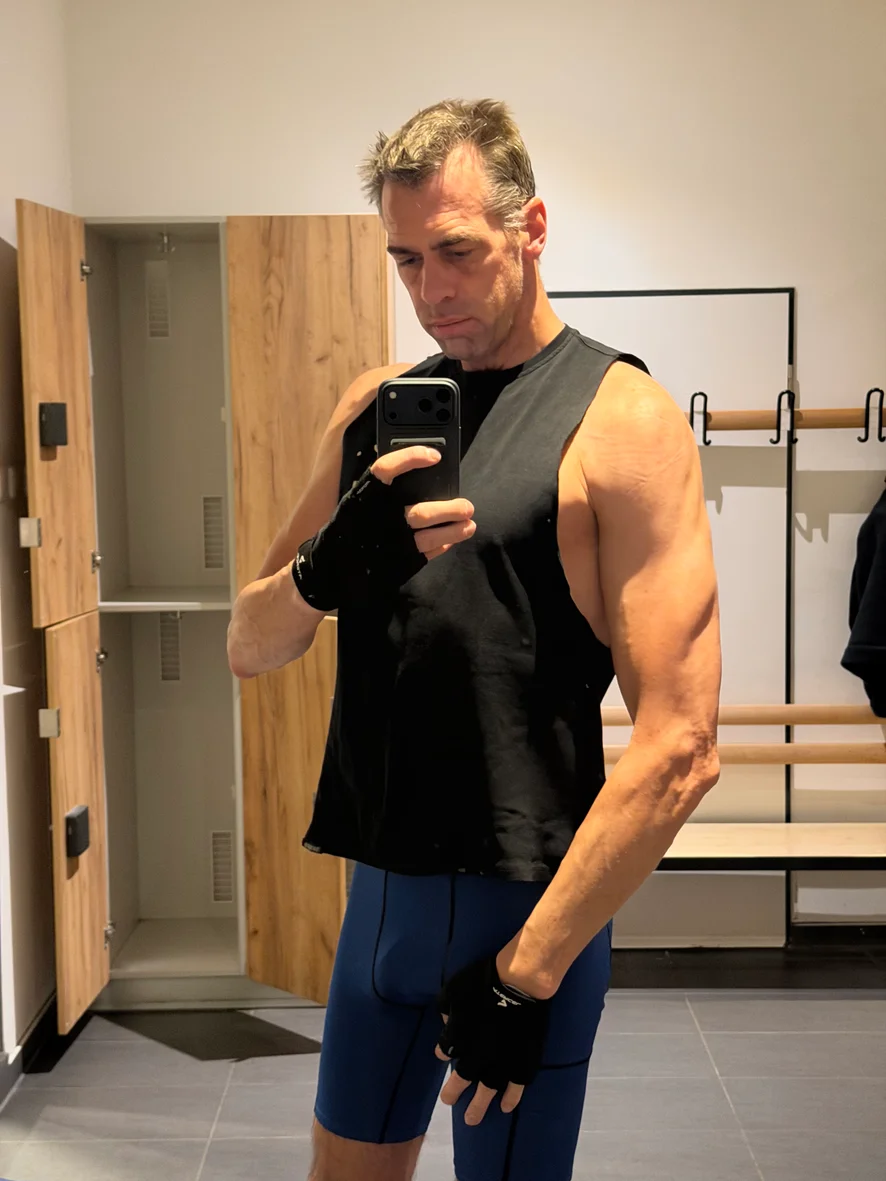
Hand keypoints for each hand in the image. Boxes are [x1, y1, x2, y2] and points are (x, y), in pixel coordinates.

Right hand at [290, 447, 474, 610]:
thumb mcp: (355, 503)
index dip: (411, 458)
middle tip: (466, 505)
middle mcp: (377, 521)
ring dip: (453, 530)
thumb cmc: (346, 529)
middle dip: (447, 509)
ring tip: (468, 523)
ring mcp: (389, 546)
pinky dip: (442, 545)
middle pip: (420, 512)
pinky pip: (426, 555)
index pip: (386, 469)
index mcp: (363, 499)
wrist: (328, 569)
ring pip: (428, 537)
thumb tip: (417, 470)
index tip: (434, 456)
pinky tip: (452, 538)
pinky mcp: (397, 565)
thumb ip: (379, 490)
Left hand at [434, 954, 551, 1125]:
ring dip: (479, 1106)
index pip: (446, 1052)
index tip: (444, 1055)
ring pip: (488, 1092)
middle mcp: (477, 1058)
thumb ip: (445, 1007)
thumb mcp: (453, 988)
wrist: (519, 983)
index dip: (444, 1053)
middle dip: (454, 1092)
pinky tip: (506, 1108)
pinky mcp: (523, 1063)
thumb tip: (446, 1020)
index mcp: (458, 1040)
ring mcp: (501, 1064)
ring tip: (472, 1120)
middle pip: (463, 1080)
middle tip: (449, 1101)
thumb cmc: (483, 981)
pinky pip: (516, 1088)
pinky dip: (511, 1099)